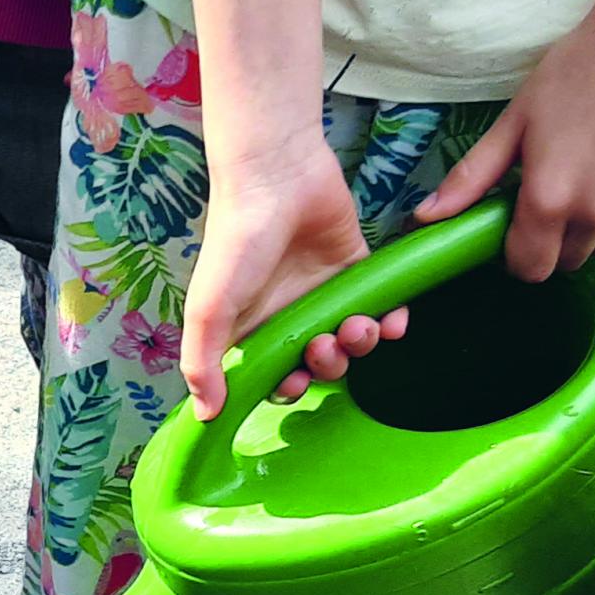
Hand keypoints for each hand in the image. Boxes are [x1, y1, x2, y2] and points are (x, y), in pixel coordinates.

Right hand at [185, 134, 406, 418]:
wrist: (278, 178)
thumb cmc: (236, 245)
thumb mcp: (208, 311)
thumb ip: (202, 366)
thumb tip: (205, 416)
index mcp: (252, 330)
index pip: (275, 377)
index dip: (289, 388)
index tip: (295, 381)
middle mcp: (289, 316)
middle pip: (318, 365)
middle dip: (328, 366)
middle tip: (324, 344)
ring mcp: (324, 294)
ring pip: (353, 342)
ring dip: (360, 346)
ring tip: (356, 327)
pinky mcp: (356, 271)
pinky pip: (383, 309)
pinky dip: (392, 324)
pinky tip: (390, 322)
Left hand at [413, 0, 594, 281]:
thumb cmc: (578, 69)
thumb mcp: (515, 120)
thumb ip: (472, 177)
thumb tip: (424, 217)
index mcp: (548, 200)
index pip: (529, 269)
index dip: (517, 254)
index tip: (516, 225)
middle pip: (568, 262)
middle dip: (552, 242)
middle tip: (550, 196)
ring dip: (591, 230)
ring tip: (587, 179)